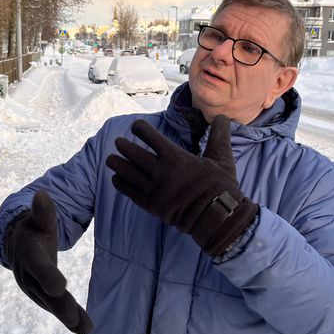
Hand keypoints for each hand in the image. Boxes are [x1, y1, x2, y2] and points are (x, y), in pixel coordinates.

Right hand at [4, 191, 92, 333]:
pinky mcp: (40, 296)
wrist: (17, 243)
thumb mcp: (39, 218)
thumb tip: (41, 194)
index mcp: (28, 253)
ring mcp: (33, 288)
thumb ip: (43, 211)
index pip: (38, 266)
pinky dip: (69, 318)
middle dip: (60, 305)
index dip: (48, 276)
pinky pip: (55, 307)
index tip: (60, 287)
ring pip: (51, 303)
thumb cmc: (33, 228)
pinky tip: (83, 328)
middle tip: (75, 319)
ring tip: (86, 327)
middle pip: (45, 292)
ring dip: (68, 316)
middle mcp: (28, 275)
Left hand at [106, 115, 257, 256]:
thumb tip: (223, 116)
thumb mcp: (221, 156)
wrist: (216, 216)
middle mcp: (160, 170)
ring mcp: (153, 188)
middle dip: (123, 146)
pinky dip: (120, 183)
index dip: (139, 128)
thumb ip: (218, 134)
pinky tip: (116, 179)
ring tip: (111, 159)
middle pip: (132, 153)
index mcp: (174, 156)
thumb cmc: (220, 185)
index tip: (136, 127)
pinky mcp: (150, 205)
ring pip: (126, 172)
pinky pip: (129, 191)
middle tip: (118, 143)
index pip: (149, 135)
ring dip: (116, 164)